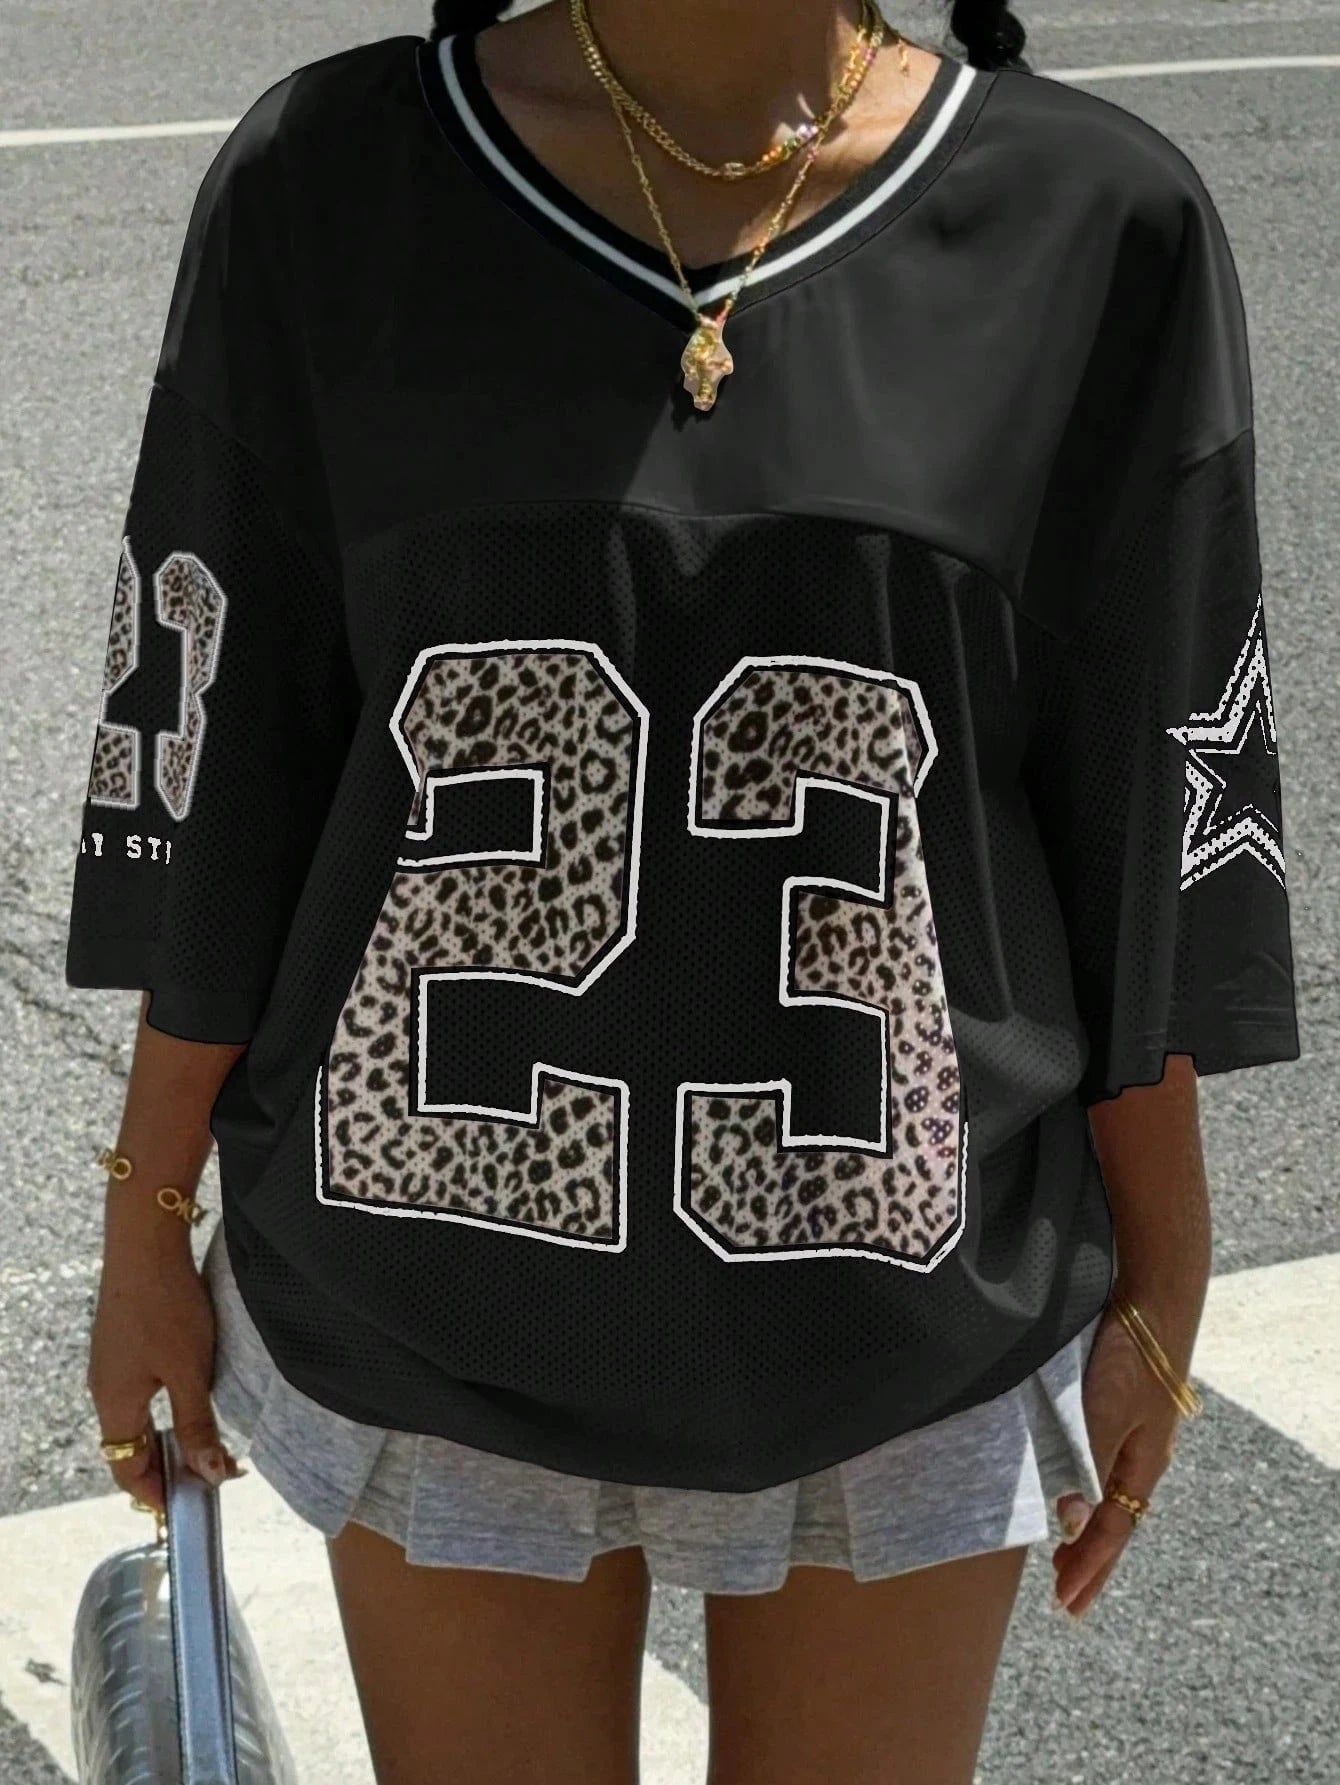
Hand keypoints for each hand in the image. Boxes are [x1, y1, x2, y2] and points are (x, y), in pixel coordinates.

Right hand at [87, 1218, 245, 1515]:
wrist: (145, 1244)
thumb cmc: (167, 1307)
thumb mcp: (190, 1371)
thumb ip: (198, 1424)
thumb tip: (207, 1474)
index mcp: (115, 1404)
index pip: (126, 1469)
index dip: (154, 1494)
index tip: (187, 1508)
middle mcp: (105, 1388)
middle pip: (130, 1446)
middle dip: (164, 1468)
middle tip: (205, 1478)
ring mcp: (112, 1364)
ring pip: (136, 1418)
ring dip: (166, 1437)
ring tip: (204, 1445)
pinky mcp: (123, 1342)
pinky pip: (139, 1391)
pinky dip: (162, 1409)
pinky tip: (190, 1400)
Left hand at [1050, 1300, 1187, 1618]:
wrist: (1152, 1305)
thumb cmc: (1128, 1359)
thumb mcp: (1103, 1413)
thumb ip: (1085, 1466)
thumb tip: (1069, 1524)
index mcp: (1142, 1466)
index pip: (1112, 1532)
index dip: (1088, 1568)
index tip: (1066, 1603)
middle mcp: (1142, 1458)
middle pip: (1114, 1523)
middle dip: (1090, 1561)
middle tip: (1065, 1596)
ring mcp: (1135, 1436)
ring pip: (1108, 1498)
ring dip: (1086, 1530)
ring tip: (1062, 1556)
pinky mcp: (1122, 1412)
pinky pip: (1103, 1471)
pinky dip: (1087, 1495)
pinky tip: (1072, 1492)